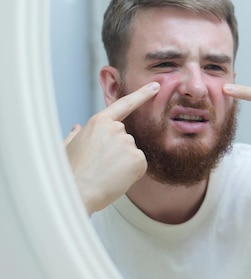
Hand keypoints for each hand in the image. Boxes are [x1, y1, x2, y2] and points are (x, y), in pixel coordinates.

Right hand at [64, 82, 159, 214]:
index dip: (142, 95)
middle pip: (125, 138)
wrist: (77, 192)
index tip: (155, 87)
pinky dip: (131, 173)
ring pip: (132, 153)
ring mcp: (128, 143)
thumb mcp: (67, 148)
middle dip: (117, 151)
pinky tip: (116, 178)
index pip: (124, 104)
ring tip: (105, 172)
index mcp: (98, 122)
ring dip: (123, 163)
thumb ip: (76, 135)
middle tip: (100, 165)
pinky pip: (139, 165)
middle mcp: (116, 129)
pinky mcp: (138, 158)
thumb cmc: (70, 172)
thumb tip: (77, 128)